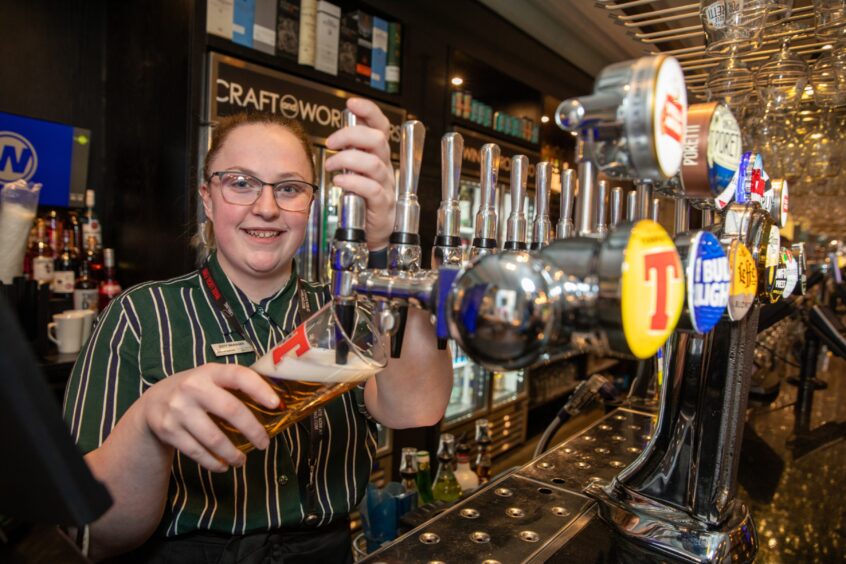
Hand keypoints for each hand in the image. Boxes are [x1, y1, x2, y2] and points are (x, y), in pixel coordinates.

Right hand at [140, 363, 279, 471]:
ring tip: (242, 460)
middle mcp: (193, 387)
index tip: (276, 404)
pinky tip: (223, 465)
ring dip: (233, 453)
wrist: (152, 402)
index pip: (239, 376)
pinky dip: (214, 462)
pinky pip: (197, 452)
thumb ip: (235, 386)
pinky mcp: (168, 430)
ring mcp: (179, 409)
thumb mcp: (211, 378)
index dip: (259, 389)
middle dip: (252, 430)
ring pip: (214, 437)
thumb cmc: (194, 390)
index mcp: (210, 372)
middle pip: (230, 410)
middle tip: (264, 443)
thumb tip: (275, 404)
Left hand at [325, 97, 395, 249]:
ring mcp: (386, 185)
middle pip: (377, 140)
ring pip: (374, 163)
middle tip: (332, 142)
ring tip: (330, 165)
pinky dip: (353, 182)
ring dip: (347, 159)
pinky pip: (371, 188)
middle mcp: (385, 167)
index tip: (352, 104)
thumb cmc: (362, 200)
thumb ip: (350, 153)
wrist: (371, 232)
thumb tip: (338, 133)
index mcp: (378, 156)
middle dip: (351, 135)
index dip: (369, 111)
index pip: (381, 126)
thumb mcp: (356, 171)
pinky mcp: (382, 204)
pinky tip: (339, 181)